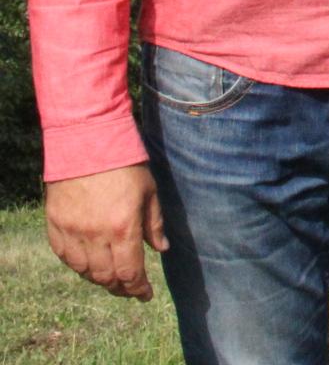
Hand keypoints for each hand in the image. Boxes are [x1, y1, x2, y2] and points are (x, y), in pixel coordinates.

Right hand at [44, 164, 168, 300]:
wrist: (87, 143)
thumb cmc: (125, 165)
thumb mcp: (149, 192)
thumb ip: (154, 224)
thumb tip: (162, 249)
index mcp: (122, 228)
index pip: (130, 272)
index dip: (138, 288)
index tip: (145, 295)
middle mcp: (95, 235)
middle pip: (106, 277)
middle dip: (120, 287)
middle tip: (130, 288)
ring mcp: (72, 231)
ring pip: (84, 270)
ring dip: (99, 279)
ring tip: (112, 278)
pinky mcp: (55, 225)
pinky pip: (64, 256)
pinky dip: (78, 265)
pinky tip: (89, 264)